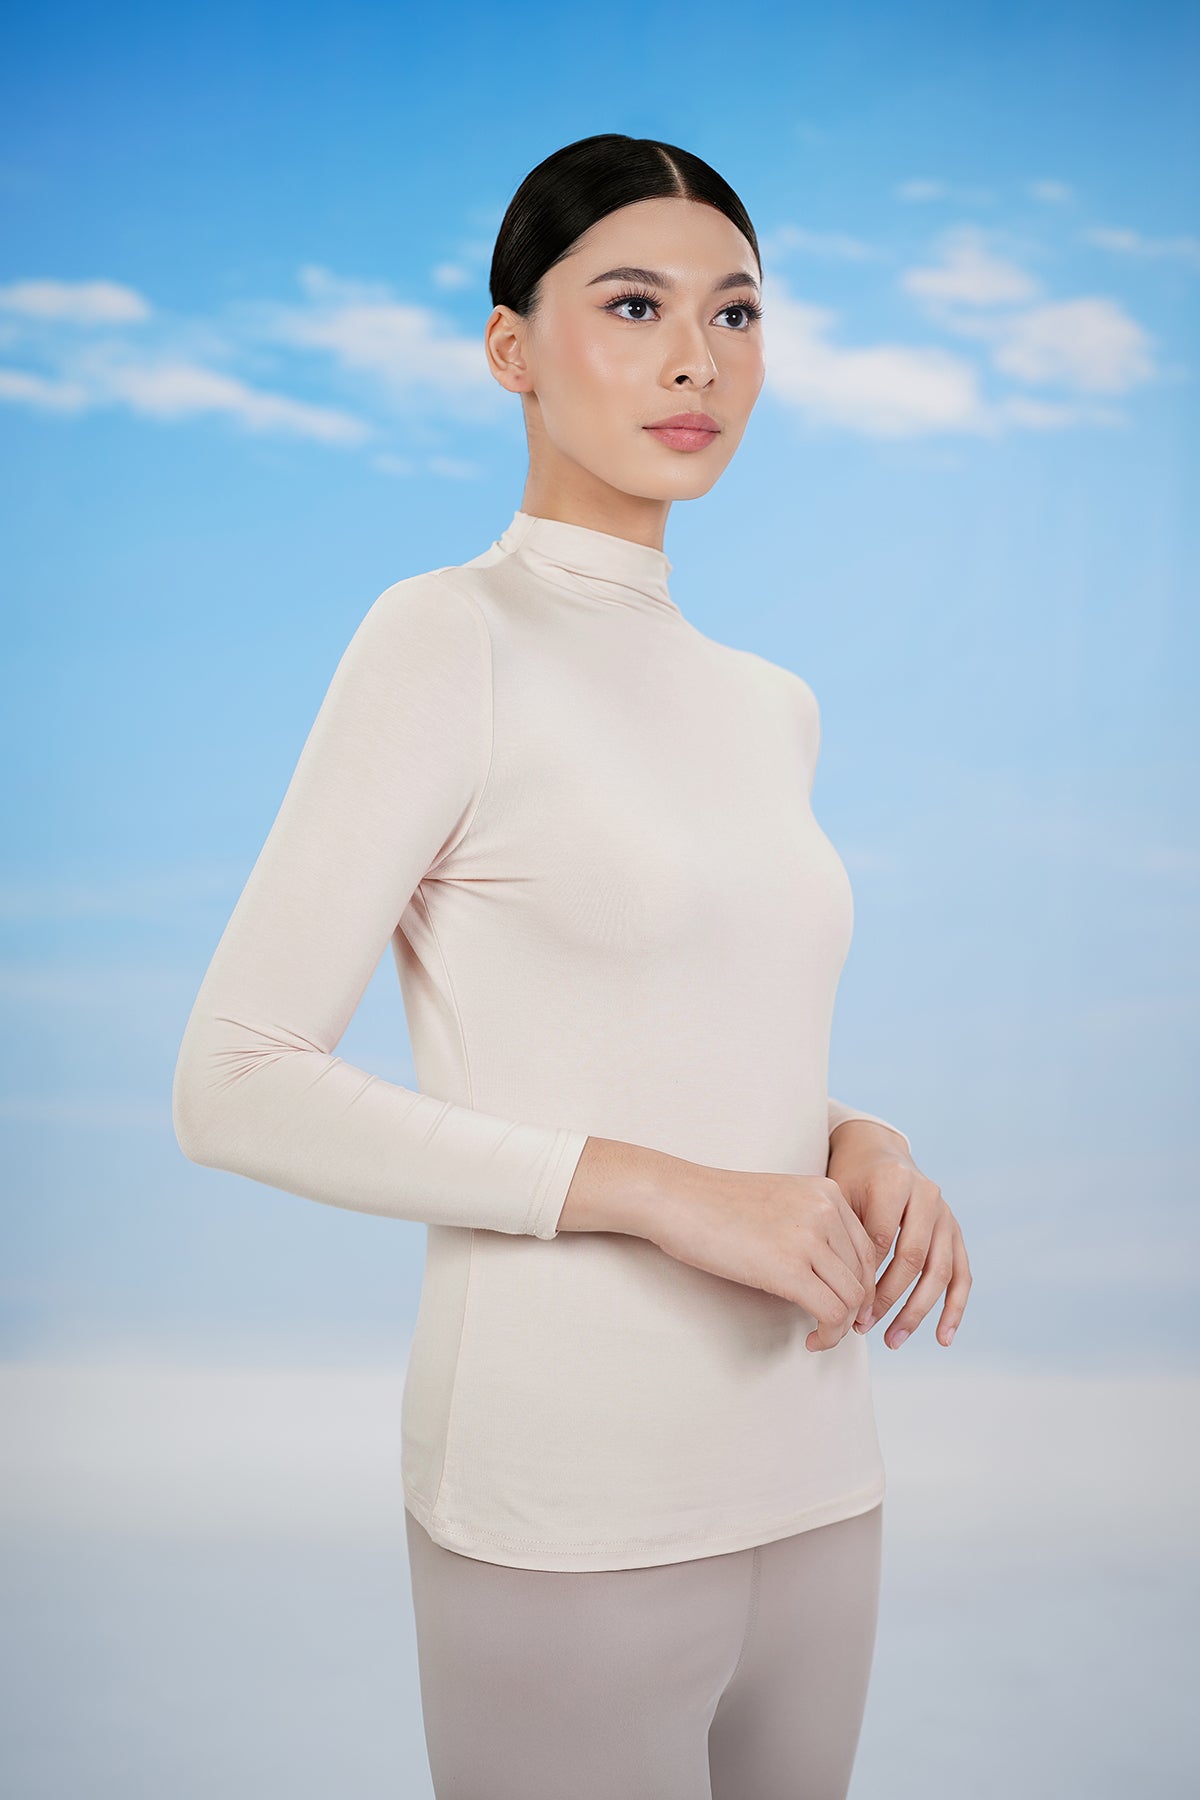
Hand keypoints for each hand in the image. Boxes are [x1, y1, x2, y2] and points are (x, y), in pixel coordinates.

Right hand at [644, 1163, 879, 1353]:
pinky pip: (831, 1313)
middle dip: (856, 1309)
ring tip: (819, 1336)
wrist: (675, 1198)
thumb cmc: (713, 1205)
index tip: (847, 1307)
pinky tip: (812, 1340)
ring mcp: (809, 1237)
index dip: (861, 1285)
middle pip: (863, 1275)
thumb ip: (809, 1225)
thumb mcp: (778, 1202)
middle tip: (837, 1328)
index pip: (867, 1248)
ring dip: (841, 1327)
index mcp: (825, 1192)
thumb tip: (827, 1271)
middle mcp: (826, 1210)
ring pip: (852, 1298)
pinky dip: (829, 1335)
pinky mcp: (788, 1268)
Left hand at [827, 1121, 970, 1348]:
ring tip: (893, 1340)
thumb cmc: (851, 1178)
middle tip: (863, 1327)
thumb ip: (846, 1233)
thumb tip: (844, 1293)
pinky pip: (961, 1274)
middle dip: (888, 1299)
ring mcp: (946, 1215)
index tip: (845, 1304)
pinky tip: (943, 1337)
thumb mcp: (840, 1194)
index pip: (882, 1239)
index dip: (865, 1276)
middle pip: (913, 1258)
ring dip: (917, 1312)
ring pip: (939, 1272)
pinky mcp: (956, 1232)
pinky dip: (954, 1308)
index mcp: (896, 1182)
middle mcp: (928, 1196)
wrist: (876, 1151)